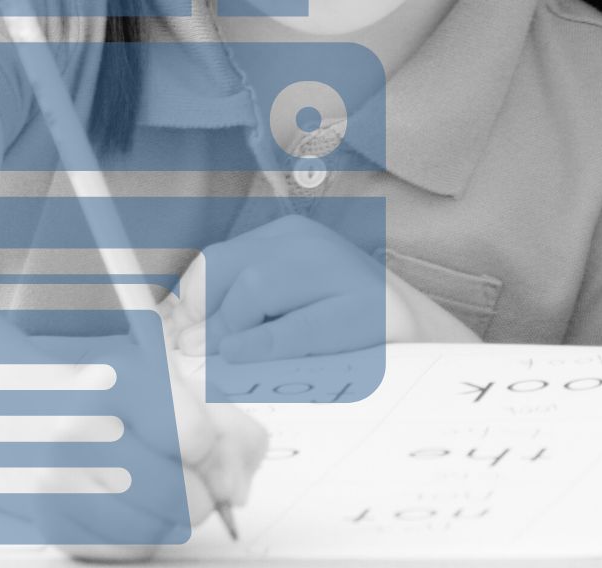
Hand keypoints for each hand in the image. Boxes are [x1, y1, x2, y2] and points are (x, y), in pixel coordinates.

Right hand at [55, 344, 267, 558]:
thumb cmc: (145, 406)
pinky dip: (143, 535)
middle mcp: (76, 425)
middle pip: (173, 493)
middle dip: (200, 495)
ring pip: (149, 527)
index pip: (193, 438)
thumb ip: (234, 437)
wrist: (73, 413)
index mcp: (118, 379)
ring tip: (159, 489)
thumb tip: (231, 493)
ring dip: (172, 518)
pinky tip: (132, 505)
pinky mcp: (51, 517)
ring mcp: (55, 474)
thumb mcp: (201, 399)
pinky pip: (124, 547)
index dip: (212, 452)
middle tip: (190, 478)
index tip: (201, 446)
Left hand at [162, 215, 467, 360]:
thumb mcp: (282, 316)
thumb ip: (236, 316)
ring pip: (256, 286)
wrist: (422, 350)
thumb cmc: (339, 340)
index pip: (214, 264)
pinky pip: (297, 326)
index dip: (194, 305)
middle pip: (227, 270)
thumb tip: (178, 338)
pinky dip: (263, 345)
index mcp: (287, 239)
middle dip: (209, 319)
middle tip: (202, 356)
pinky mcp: (369, 308)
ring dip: (234, 332)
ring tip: (235, 362)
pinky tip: (247, 358)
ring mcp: (344, 271)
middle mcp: (314, 244)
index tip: (190, 341)